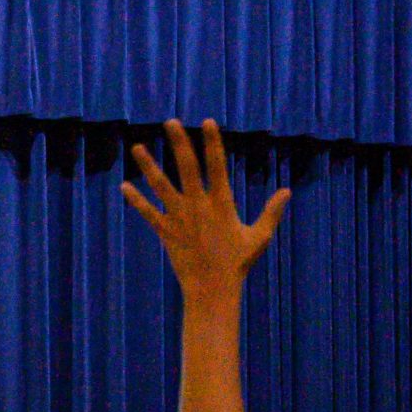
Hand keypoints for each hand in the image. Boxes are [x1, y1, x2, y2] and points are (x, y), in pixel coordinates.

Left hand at [121, 120, 289, 304]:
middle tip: (169, 121)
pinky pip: (147, 213)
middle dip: (178, 143)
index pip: (217, 165)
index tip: (207, 121)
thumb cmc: (238, 263)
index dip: (212, 142)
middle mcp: (199, 206)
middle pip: (187, 168)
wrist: (212, 289)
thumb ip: (271, 212)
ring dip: (149, 166)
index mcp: (222, 203)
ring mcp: (180, 218)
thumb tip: (287, 191)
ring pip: (161, 186)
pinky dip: (136, 200)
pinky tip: (124, 186)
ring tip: (137, 147)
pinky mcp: (166, 232)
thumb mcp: (259, 236)